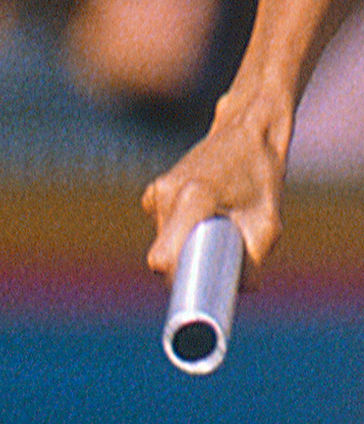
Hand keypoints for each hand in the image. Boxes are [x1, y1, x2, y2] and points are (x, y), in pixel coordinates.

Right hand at [141, 119, 281, 282]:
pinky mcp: (155, 191)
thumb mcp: (268, 223)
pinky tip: (206, 214)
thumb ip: (253, 260)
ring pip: (163, 241)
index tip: (198, 291)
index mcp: (193, 198)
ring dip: (187, 246)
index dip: (178, 282)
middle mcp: (168, 194)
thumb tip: (242, 289)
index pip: (164, 258)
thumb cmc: (261, 176)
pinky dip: (181, 231)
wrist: (248, 133)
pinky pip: (163, 227)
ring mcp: (158, 191)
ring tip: (218, 225)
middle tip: (222, 258)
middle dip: (189, 266)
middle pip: (165, 255)